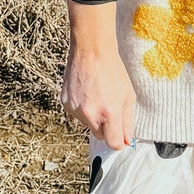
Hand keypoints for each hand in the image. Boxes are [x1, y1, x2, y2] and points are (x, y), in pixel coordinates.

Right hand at [62, 1, 136, 147]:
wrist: (91, 51)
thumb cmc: (113, 71)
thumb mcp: (128, 96)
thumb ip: (127, 122)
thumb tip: (125, 141)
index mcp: (109, 112)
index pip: (113, 142)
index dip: (118, 142)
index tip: (120, 137)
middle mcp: (90, 114)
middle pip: (100, 136)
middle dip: (106, 128)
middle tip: (110, 109)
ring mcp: (75, 109)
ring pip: (87, 124)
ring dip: (93, 116)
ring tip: (97, 95)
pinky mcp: (66, 103)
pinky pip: (76, 114)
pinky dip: (83, 108)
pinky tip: (87, 92)